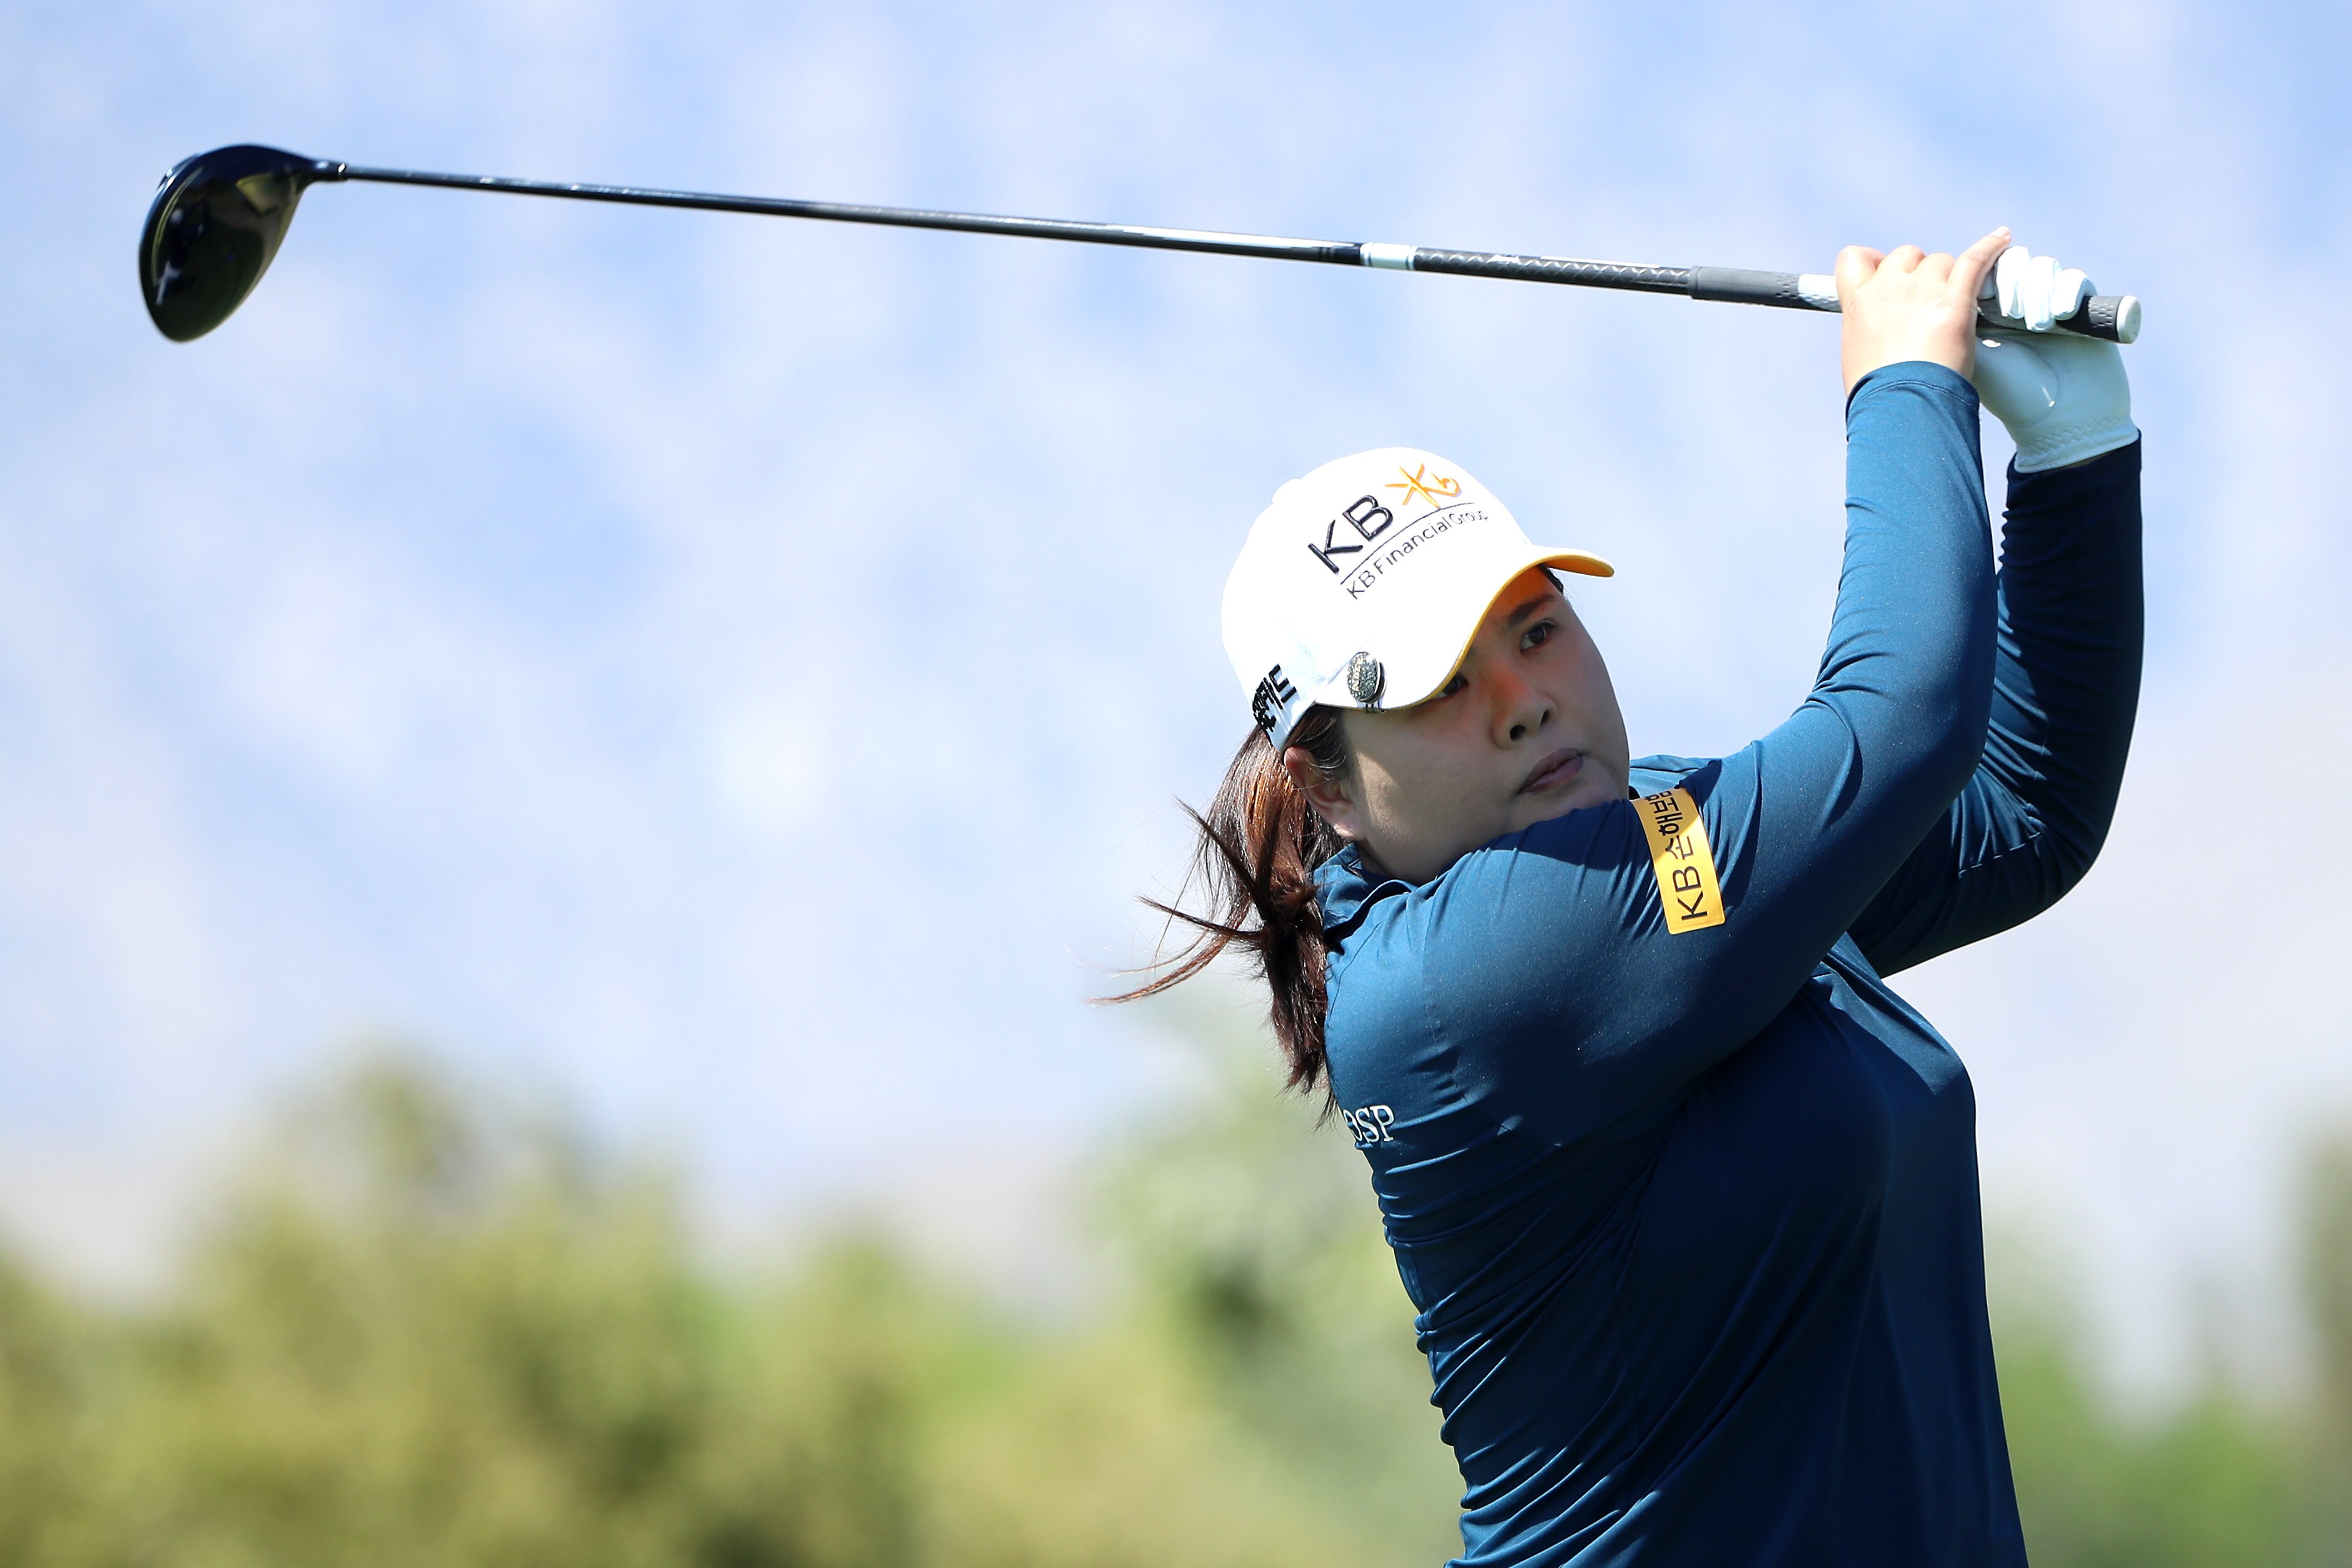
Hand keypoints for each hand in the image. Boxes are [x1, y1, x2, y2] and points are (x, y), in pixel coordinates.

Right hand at [1837, 227, 2011, 393]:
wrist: (1900, 407)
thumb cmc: (1879, 393)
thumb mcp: (1857, 356)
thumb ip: (1868, 329)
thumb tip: (1882, 332)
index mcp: (1858, 302)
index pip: (1856, 258)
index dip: (1875, 264)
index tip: (1885, 276)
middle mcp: (1887, 287)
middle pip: (1907, 256)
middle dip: (1919, 274)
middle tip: (1929, 305)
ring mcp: (1921, 290)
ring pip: (1941, 262)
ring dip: (1949, 278)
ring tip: (1958, 306)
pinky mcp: (1954, 299)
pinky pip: (1974, 260)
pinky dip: (1990, 247)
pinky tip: (2002, 238)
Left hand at [1972, 245, 2136, 470]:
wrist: (2063, 419)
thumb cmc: (2013, 394)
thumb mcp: (1975, 358)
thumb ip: (1956, 323)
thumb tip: (1939, 290)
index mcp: (1988, 315)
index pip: (1982, 274)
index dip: (1981, 274)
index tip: (1978, 295)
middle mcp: (2019, 306)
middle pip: (2012, 264)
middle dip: (2009, 281)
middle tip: (2009, 311)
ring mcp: (2051, 305)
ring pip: (2041, 268)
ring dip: (2036, 290)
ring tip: (2036, 324)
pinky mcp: (2081, 308)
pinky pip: (2073, 280)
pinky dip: (2066, 291)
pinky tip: (2060, 315)